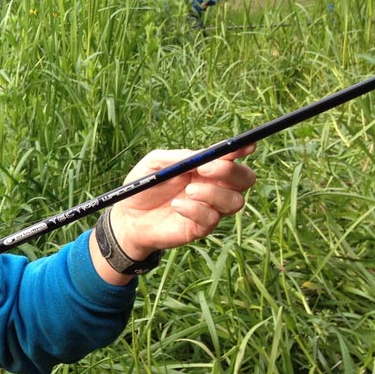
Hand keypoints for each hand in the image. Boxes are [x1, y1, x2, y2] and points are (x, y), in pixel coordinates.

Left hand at [93, 146, 256, 282]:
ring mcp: (211, 208)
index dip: (242, 150)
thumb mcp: (154, 164)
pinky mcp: (201, 228)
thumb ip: (178, 157)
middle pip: (245, 179)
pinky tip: (176, 205)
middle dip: (230, 172)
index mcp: (207, 167)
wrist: (129, 217)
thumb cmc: (144, 186)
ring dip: (213, 193)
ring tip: (188, 191)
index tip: (245, 146)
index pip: (233, 157)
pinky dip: (196, 210)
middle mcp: (215, 187)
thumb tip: (202, 156)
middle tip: (204, 169)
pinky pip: (212, 219)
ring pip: (236, 201)